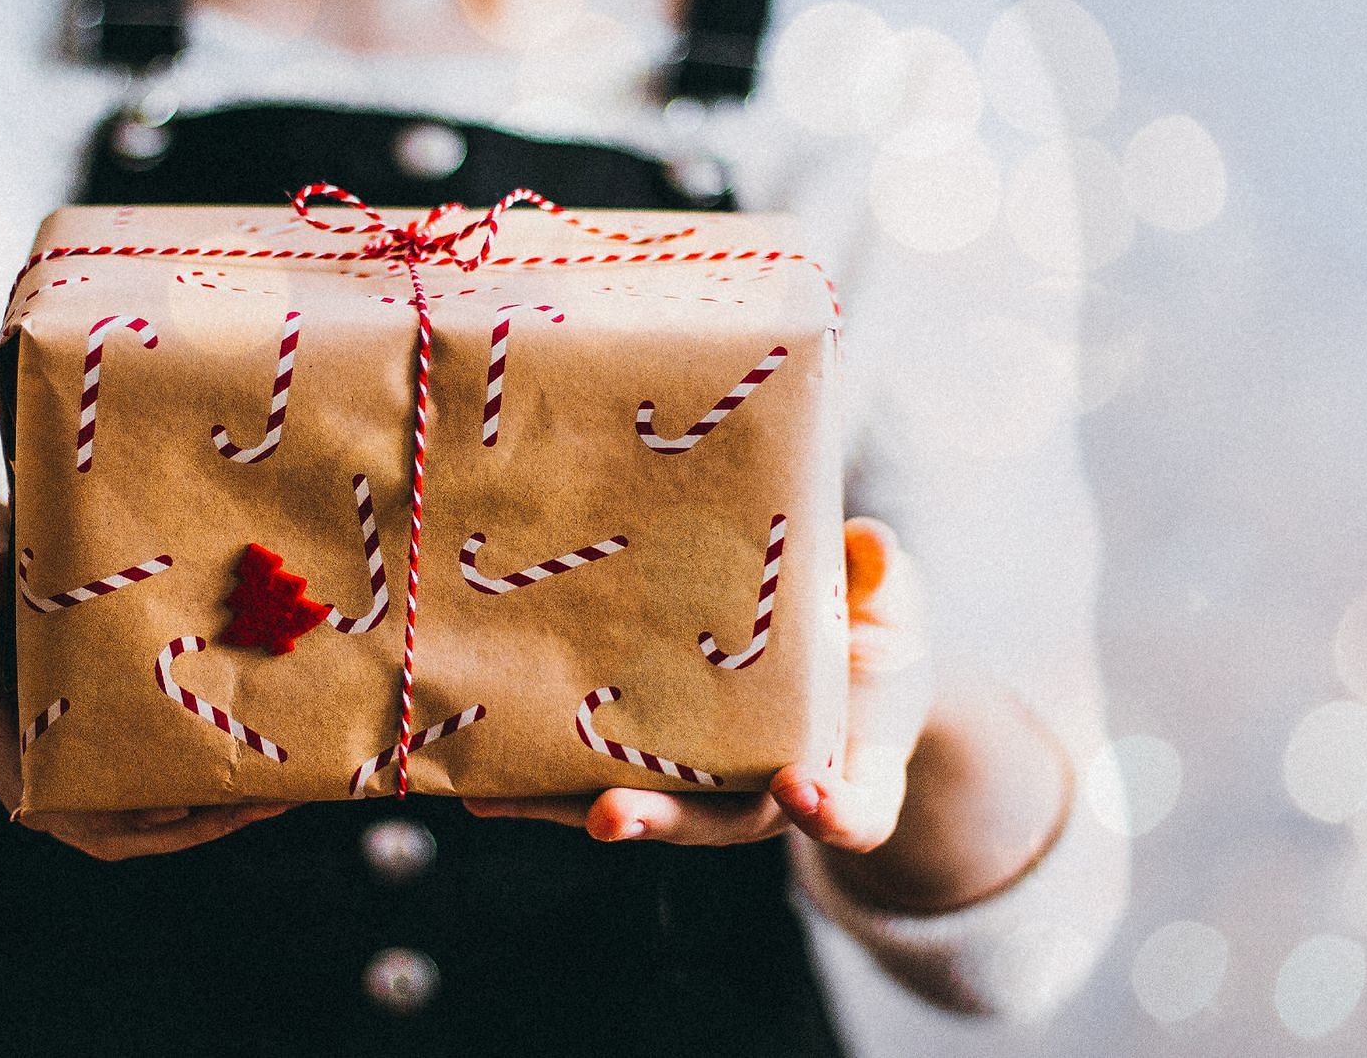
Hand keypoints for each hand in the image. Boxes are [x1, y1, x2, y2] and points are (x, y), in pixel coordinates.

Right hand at [0, 494, 293, 860]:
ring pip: (127, 820)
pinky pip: (141, 790)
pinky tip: (256, 777)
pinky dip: (195, 795)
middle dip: (173, 823)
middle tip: (251, 801)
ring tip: (273, 798)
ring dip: (199, 820)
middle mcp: (22, 753)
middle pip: (95, 820)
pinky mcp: (91, 747)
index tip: (161, 805)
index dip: (96, 804)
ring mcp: (59, 758)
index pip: (31, 781)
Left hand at [463, 517, 931, 852]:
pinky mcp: (655, 769)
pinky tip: (475, 777)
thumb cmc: (870, 634)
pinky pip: (599, 781)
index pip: (857, 812)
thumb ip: (884, 580)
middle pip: (722, 825)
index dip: (833, 810)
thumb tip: (871, 540)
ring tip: (494, 800)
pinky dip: (541, 786)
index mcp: (850, 766)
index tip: (804, 788)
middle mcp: (773, 794)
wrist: (837, 666)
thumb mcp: (891, 605)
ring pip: (644, 810)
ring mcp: (709, 788)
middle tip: (610, 817)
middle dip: (661, 820)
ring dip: (568, 809)